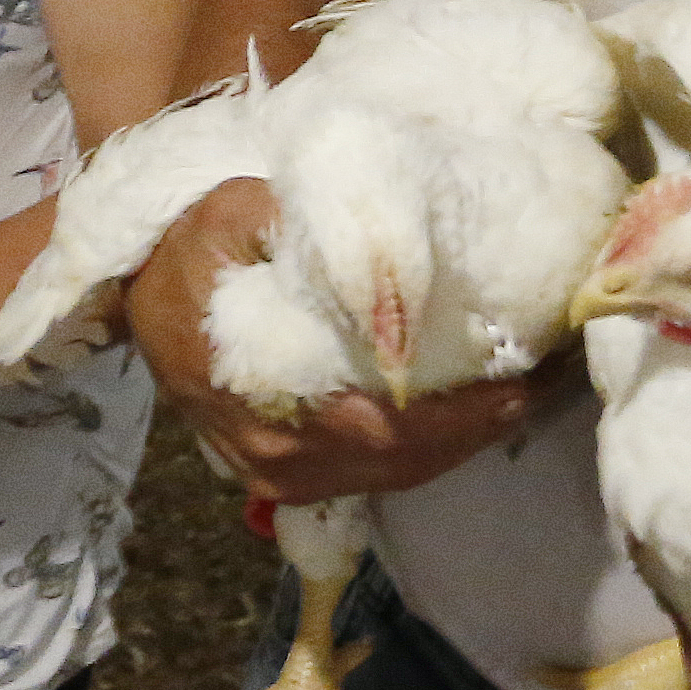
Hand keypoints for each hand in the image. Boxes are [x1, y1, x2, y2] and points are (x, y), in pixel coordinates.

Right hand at [123, 176, 538, 506]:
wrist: (139, 292)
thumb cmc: (187, 251)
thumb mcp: (226, 214)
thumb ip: (287, 221)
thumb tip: (365, 238)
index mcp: (263, 402)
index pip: (387, 426)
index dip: (464, 410)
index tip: (526, 374)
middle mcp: (279, 457)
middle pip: (406, 460)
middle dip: (484, 424)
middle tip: (551, 379)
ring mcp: (286, 474)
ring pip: (401, 473)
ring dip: (469, 438)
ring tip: (531, 392)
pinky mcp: (296, 472)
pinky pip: (384, 472)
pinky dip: (439, 444)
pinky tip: (480, 410)